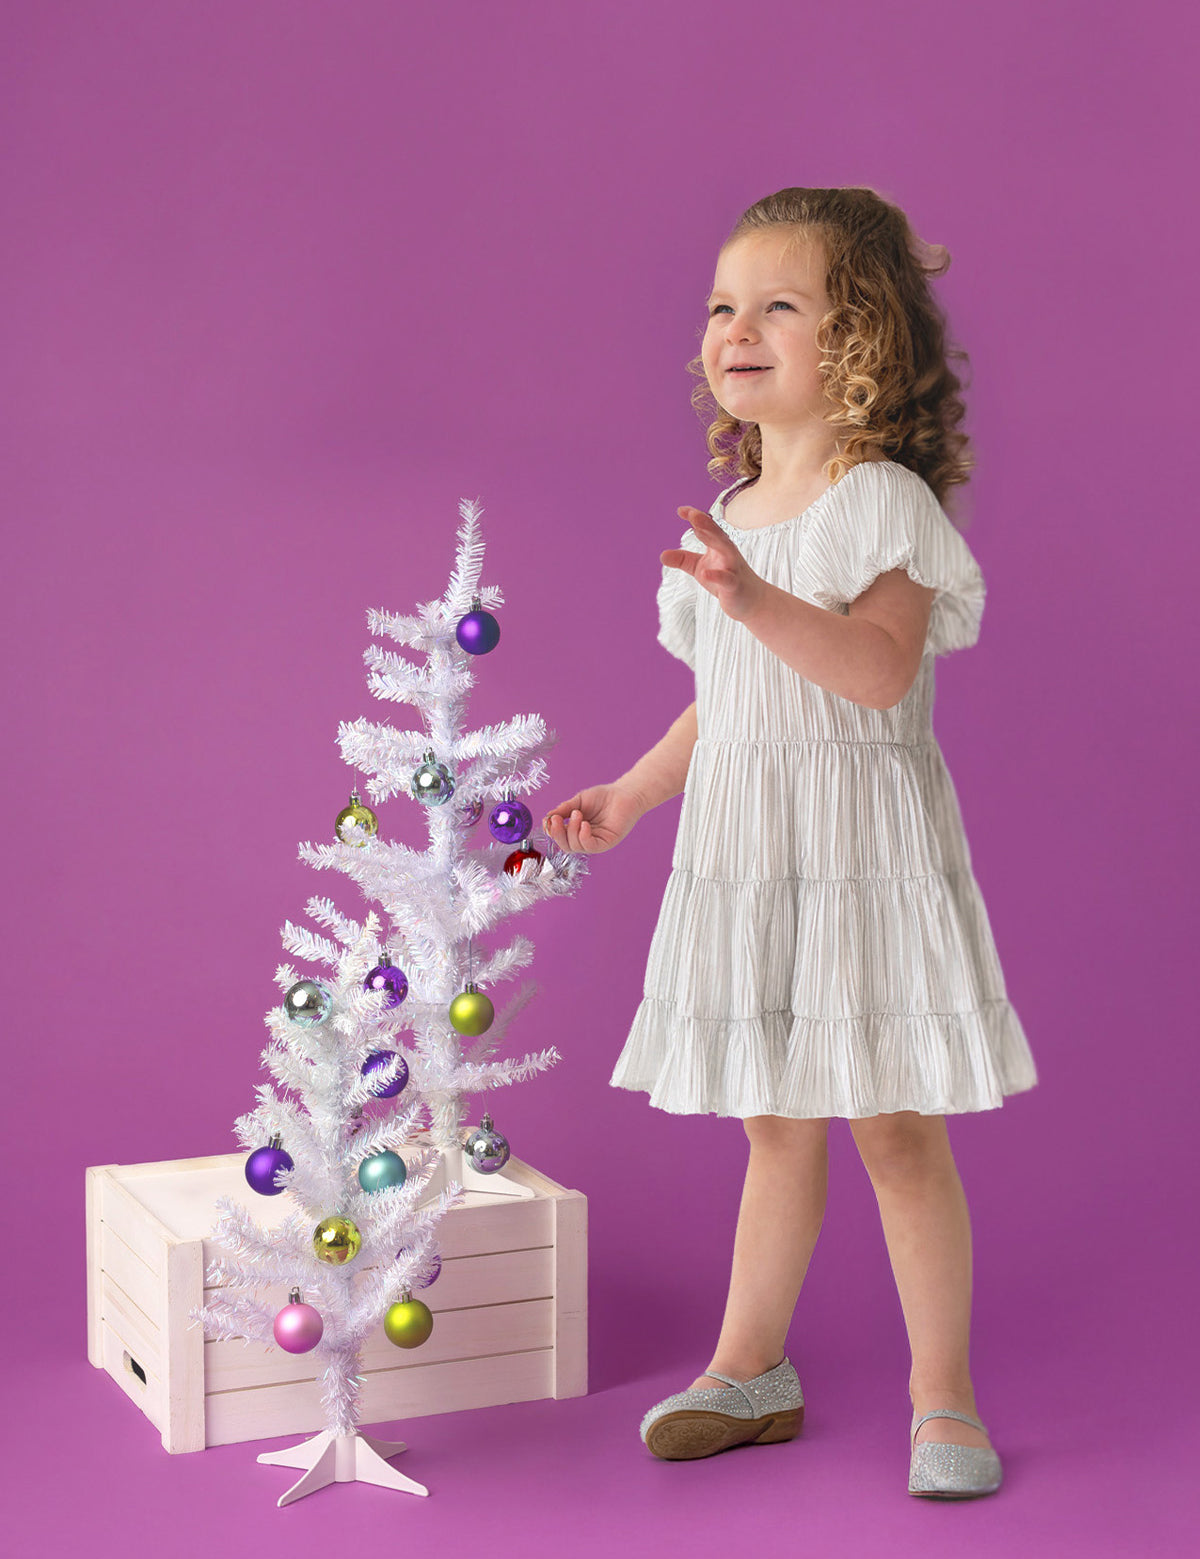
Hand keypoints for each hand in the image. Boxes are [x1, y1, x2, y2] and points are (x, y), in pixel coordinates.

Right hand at [542, 783, 644, 853]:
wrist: (624, 793)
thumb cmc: (603, 797)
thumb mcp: (578, 801)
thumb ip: (563, 810)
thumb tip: (547, 818)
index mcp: (576, 830)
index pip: (559, 837)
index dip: (551, 831)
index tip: (549, 819)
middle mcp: (584, 838)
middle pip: (565, 846)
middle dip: (557, 833)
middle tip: (556, 819)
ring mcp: (595, 842)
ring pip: (576, 847)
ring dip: (571, 831)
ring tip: (577, 813)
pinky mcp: (606, 843)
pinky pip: (590, 846)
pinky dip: (583, 837)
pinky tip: (585, 825)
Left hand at [664, 506, 767, 622]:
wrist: (751, 601)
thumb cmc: (724, 580)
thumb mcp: (700, 568)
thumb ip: (683, 560)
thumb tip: (662, 555)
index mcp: (719, 546)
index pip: (707, 528)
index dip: (696, 518)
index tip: (681, 510)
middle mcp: (728, 553)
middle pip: (717, 534)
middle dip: (706, 523)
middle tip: (692, 514)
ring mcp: (733, 568)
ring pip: (726, 550)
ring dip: (714, 540)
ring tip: (698, 530)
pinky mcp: (735, 585)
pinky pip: (727, 579)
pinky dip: (717, 576)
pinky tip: (704, 574)